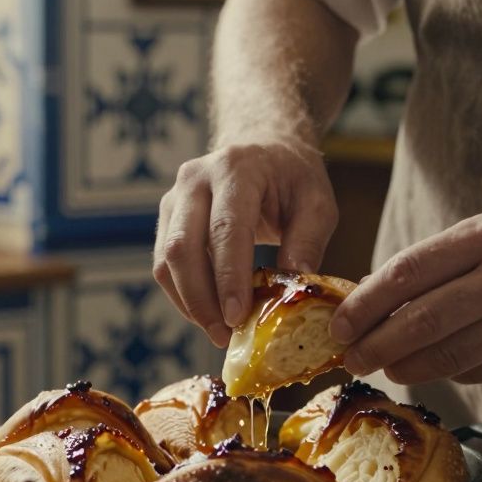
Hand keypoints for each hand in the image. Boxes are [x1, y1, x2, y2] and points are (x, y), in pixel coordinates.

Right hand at [153, 139, 338, 346]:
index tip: (236, 317)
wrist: (262, 145)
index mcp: (237, 168)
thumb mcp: (317, 202)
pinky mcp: (167, 218)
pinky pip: (164, 265)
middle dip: (201, 300)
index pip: (225, 228)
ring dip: (189, 303)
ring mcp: (174, 197)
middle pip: (184, 247)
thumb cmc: (292, 177)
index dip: (228, 277)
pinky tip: (208, 313)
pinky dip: (183, 295)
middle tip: (225, 335)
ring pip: (166, 260)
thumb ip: (308, 241)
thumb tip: (293, 284)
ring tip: (218, 331)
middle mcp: (195, 178)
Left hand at [329, 211, 481, 384]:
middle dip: (376, 345)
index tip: (338, 326)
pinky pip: (478, 371)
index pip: (406, 273)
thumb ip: (435, 265)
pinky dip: (448, 372)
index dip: (364, 305)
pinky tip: (433, 368)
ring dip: (406, 367)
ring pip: (447, 355)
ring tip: (386, 366)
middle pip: (421, 321)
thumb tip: (366, 298)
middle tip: (351, 359)